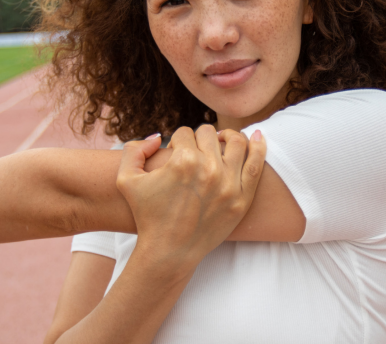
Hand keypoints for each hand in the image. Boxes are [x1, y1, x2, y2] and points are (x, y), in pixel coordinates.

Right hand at [116, 125, 265, 269]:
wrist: (169, 252)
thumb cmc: (147, 215)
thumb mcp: (126, 179)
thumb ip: (134, 149)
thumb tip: (158, 137)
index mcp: (182, 161)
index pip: (185, 133)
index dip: (177, 142)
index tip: (175, 155)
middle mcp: (208, 168)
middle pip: (209, 134)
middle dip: (199, 140)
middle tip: (194, 153)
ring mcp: (229, 184)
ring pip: (235, 142)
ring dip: (226, 138)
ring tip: (220, 145)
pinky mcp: (242, 199)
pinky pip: (257, 164)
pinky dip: (259, 146)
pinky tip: (257, 137)